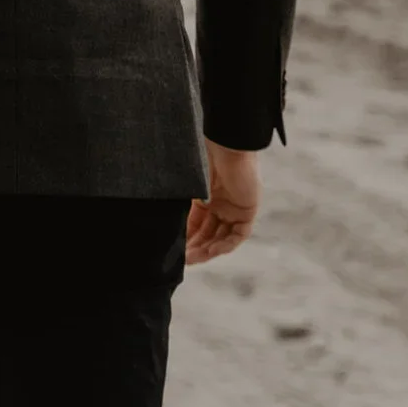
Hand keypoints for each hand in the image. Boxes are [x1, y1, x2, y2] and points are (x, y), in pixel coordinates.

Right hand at [185, 141, 260, 264]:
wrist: (224, 146)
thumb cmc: (202, 158)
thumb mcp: (187, 185)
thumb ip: (180, 203)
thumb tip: (160, 221)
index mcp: (205, 199)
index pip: (195, 225)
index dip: (186, 239)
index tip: (175, 252)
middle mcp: (220, 206)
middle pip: (208, 234)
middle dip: (195, 248)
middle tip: (182, 260)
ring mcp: (234, 209)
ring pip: (222, 237)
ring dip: (209, 250)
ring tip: (193, 259)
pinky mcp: (247, 211)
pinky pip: (238, 234)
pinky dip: (226, 244)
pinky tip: (212, 251)